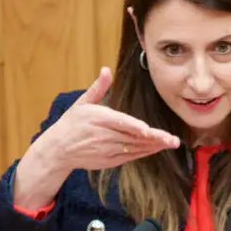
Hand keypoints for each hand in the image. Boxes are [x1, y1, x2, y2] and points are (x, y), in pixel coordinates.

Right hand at [41, 66, 179, 171]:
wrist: (58, 149)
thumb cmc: (71, 123)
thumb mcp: (82, 103)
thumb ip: (97, 88)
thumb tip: (106, 69)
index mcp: (97, 118)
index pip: (119, 122)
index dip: (134, 126)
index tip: (147, 129)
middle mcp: (103, 135)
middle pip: (132, 137)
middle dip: (154, 138)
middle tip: (172, 139)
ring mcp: (106, 150)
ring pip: (134, 148)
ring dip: (153, 146)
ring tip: (170, 143)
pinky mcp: (109, 161)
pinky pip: (130, 156)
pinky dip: (144, 152)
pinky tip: (157, 148)